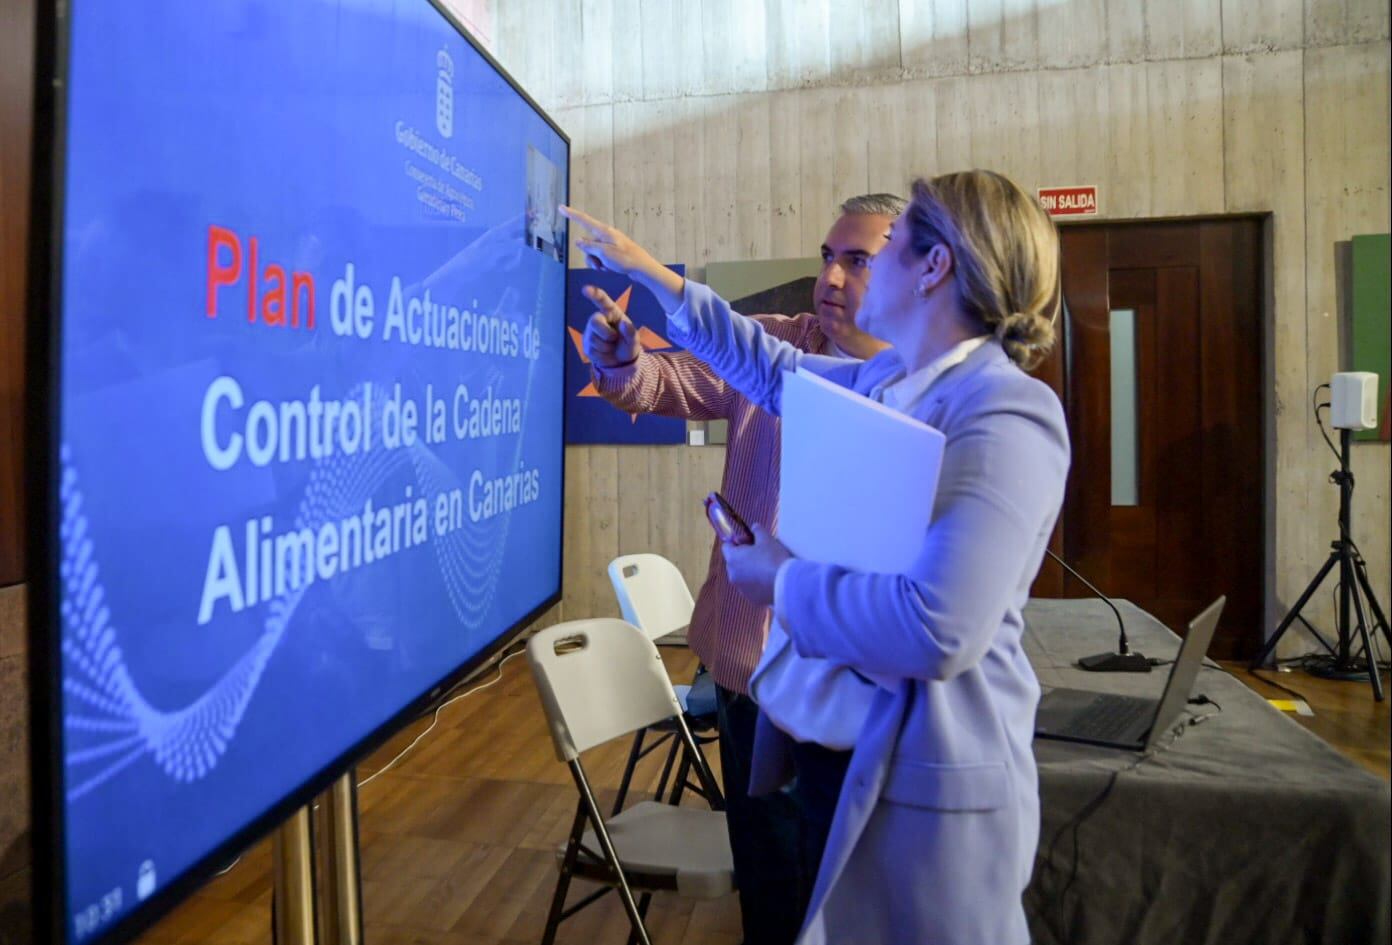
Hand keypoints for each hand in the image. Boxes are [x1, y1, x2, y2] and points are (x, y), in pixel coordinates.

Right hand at [558, 205, 685, 309]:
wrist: (642, 267)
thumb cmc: (625, 259)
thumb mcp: (604, 253)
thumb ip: (589, 246)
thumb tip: (578, 240)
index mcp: (603, 231)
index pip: (583, 220)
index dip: (571, 214)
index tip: (561, 207)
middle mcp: (605, 235)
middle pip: (586, 244)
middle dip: (589, 256)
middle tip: (599, 265)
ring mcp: (609, 244)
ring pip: (592, 253)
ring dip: (596, 262)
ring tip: (606, 268)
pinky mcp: (612, 251)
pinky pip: (600, 258)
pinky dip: (603, 264)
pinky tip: (611, 268)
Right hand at [582, 285, 640, 367]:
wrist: (621, 361)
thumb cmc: (628, 345)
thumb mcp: (634, 340)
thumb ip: (631, 332)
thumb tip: (623, 324)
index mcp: (613, 313)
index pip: (603, 301)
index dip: (594, 294)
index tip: (585, 289)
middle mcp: (599, 319)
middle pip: (594, 322)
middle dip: (606, 333)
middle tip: (614, 339)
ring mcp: (591, 332)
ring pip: (593, 339)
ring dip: (606, 347)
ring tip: (611, 346)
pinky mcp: (587, 345)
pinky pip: (592, 350)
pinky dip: (602, 356)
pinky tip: (606, 353)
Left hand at [721, 524, 792, 608]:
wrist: (786, 584)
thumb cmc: (773, 558)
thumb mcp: (766, 539)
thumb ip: (757, 530)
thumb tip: (754, 527)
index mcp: (732, 558)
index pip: (726, 546)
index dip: (737, 541)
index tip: (750, 540)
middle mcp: (732, 574)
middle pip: (734, 561)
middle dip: (744, 556)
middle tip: (760, 552)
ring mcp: (741, 588)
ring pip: (742, 575)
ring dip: (750, 570)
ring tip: (767, 566)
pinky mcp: (751, 599)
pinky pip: (751, 587)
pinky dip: (757, 583)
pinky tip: (770, 579)